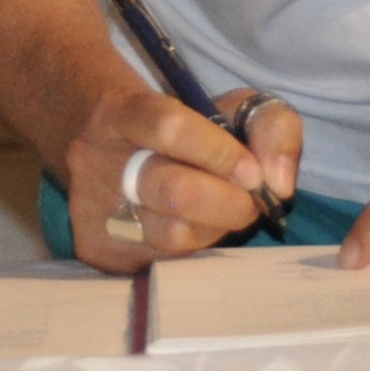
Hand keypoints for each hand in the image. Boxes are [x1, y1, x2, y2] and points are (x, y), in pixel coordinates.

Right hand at [65, 79, 303, 272]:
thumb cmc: (188, 128)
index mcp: (124, 111)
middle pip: (171, 189)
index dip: (219, 152)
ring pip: (168, 235)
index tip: (255, 173)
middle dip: (227, 202)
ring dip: (214, 229)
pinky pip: (161, 264)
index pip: (170, 126)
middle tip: (251, 202)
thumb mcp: (233, 107)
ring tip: (225, 214)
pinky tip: (199, 231)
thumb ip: (271, 127)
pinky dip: (193, 251)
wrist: (116, 149)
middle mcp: (97, 160)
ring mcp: (91, 209)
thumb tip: (278, 183)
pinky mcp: (96, 250)